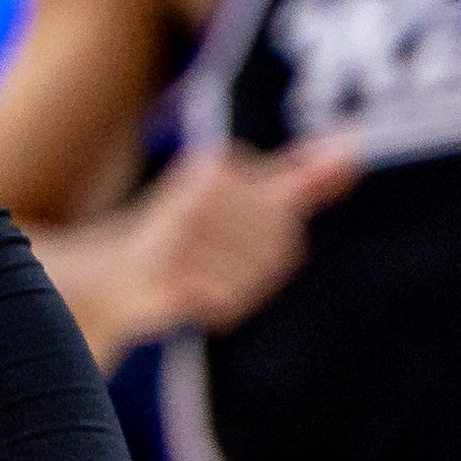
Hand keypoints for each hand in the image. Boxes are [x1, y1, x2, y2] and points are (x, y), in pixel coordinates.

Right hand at [111, 138, 363, 342]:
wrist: (108, 279)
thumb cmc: (185, 243)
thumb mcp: (241, 205)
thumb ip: (298, 179)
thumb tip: (352, 152)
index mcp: (222, 164)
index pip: (286, 228)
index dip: (264, 253)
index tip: (224, 247)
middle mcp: (202, 185)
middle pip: (276, 249)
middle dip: (250, 275)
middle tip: (208, 270)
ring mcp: (182, 221)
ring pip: (251, 276)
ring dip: (230, 293)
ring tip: (194, 281)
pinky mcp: (165, 259)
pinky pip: (225, 298)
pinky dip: (212, 308)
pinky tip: (184, 296)